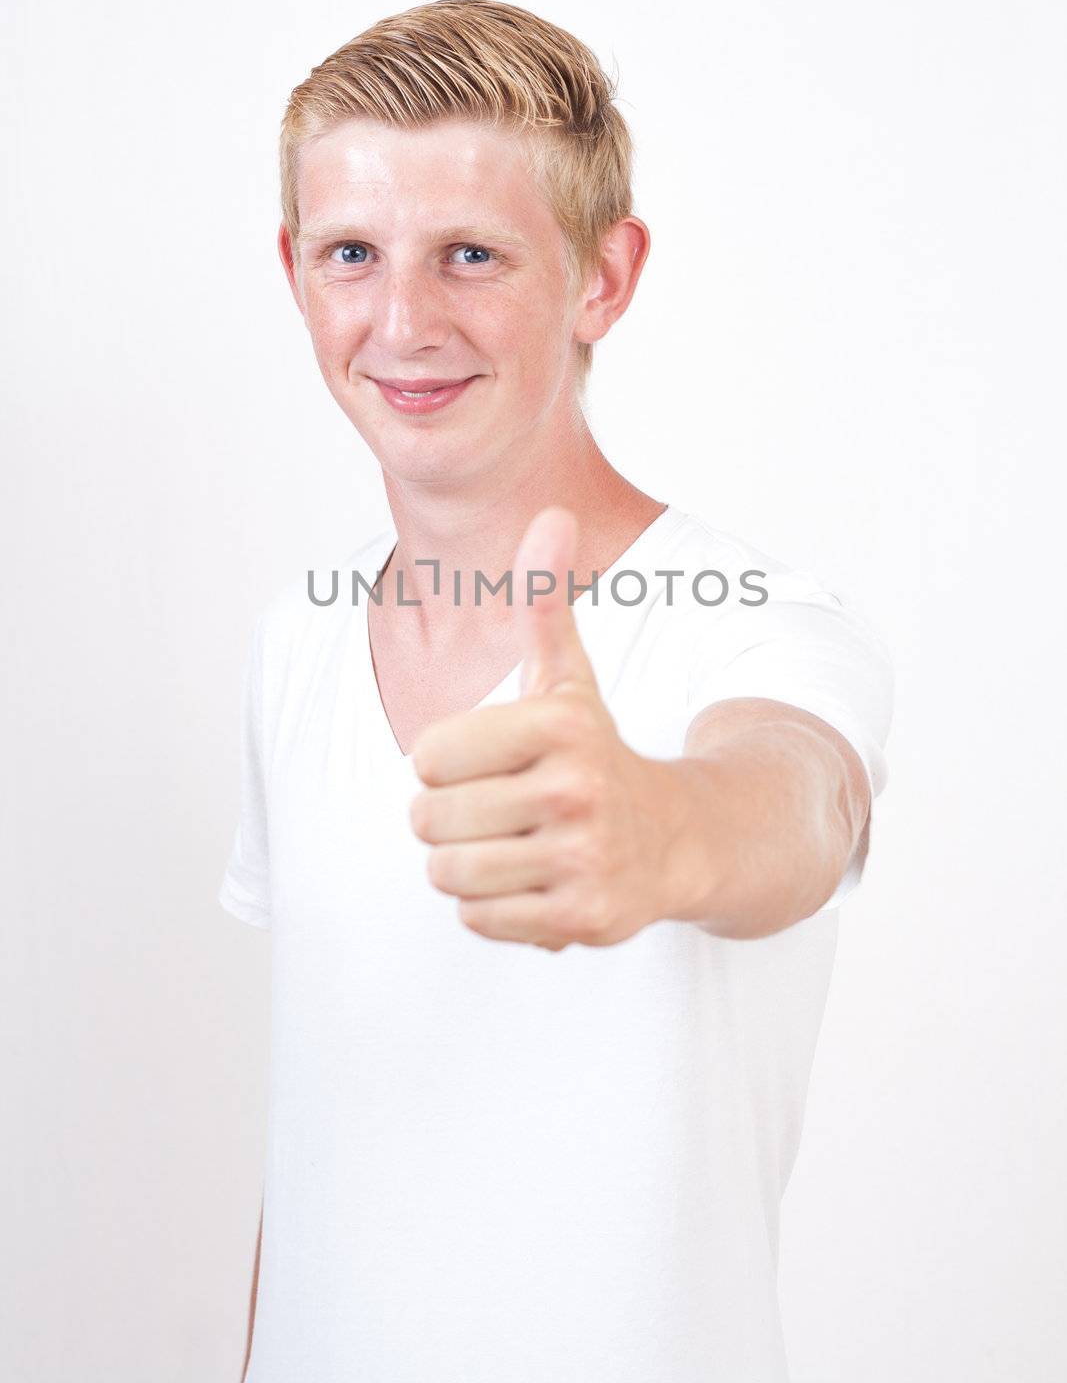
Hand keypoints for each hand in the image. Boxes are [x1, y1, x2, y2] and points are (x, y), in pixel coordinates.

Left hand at [409, 507, 683, 949]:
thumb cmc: (595, 752)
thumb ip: (543, 604)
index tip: (488, 760)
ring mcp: (583, 859)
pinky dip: (492, 908)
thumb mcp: (569, 679)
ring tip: (508, 846)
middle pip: (429, 820)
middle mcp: (576, 790)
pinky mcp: (583, 919)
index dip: (444, 760)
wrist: (680, 839)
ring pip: (448, 874)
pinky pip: (478, 920)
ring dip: (463, 865)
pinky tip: (534, 882)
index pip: (426, 755)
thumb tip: (553, 515)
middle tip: (495, 810)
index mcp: (560, 723)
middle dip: (448, 818)